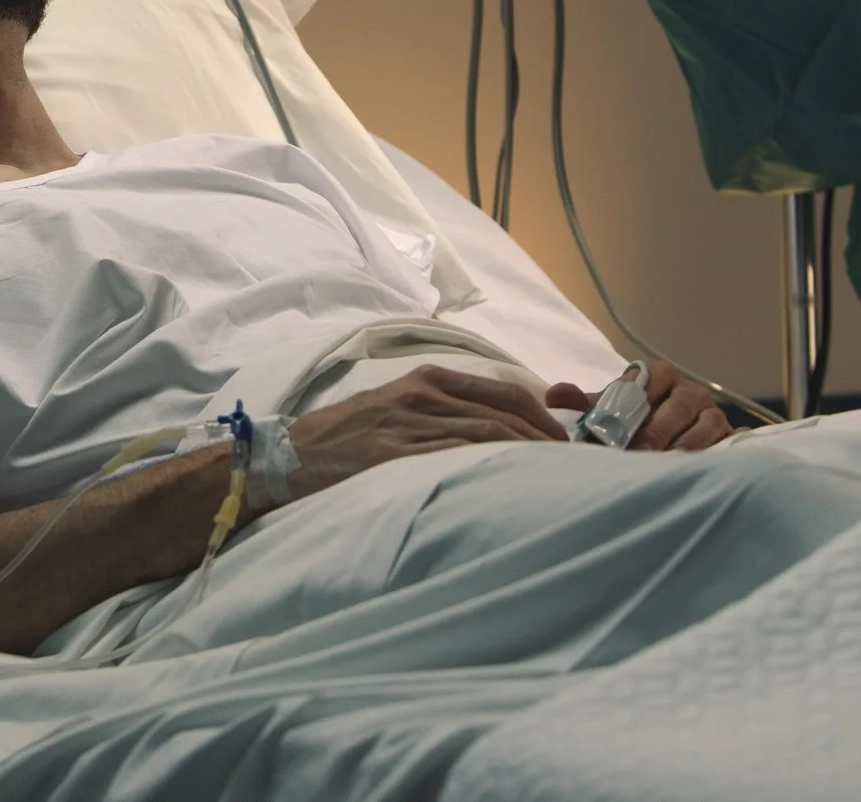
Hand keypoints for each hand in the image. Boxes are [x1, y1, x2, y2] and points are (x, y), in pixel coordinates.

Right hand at [285, 364, 565, 499]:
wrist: (292, 454)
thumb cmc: (345, 436)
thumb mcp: (394, 404)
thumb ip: (437, 409)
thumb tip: (490, 428)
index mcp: (426, 377)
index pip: (503, 389)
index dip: (541, 415)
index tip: (562, 440)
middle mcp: (424, 393)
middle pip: (505, 411)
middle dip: (544, 438)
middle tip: (568, 464)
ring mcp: (411, 422)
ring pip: (488, 433)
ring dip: (527, 455)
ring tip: (551, 477)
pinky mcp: (397, 453)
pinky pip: (457, 455)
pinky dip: (491, 467)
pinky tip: (510, 483)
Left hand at [543, 360, 731, 450]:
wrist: (670, 446)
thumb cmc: (635, 423)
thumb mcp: (609, 412)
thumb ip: (585, 403)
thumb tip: (555, 396)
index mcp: (659, 376)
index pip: (651, 378)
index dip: (636, 398)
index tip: (620, 420)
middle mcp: (690, 391)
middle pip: (679, 404)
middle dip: (657, 429)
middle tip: (639, 451)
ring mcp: (713, 413)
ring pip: (705, 425)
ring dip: (684, 445)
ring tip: (664, 464)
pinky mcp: (729, 437)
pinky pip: (726, 442)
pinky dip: (713, 454)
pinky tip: (695, 469)